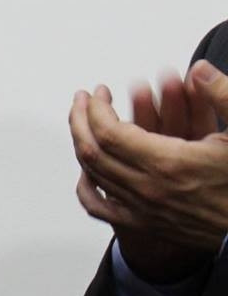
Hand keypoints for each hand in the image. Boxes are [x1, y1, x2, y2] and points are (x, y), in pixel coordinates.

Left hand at [71, 60, 227, 279]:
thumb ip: (223, 96)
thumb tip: (200, 70)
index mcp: (169, 164)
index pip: (108, 132)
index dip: (97, 107)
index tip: (100, 92)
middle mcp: (149, 189)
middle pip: (92, 150)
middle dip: (81, 119)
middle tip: (83, 99)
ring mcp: (144, 210)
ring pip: (93, 175)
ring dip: (82, 143)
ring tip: (83, 122)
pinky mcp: (147, 224)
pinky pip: (100, 208)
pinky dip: (86, 187)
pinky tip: (86, 173)